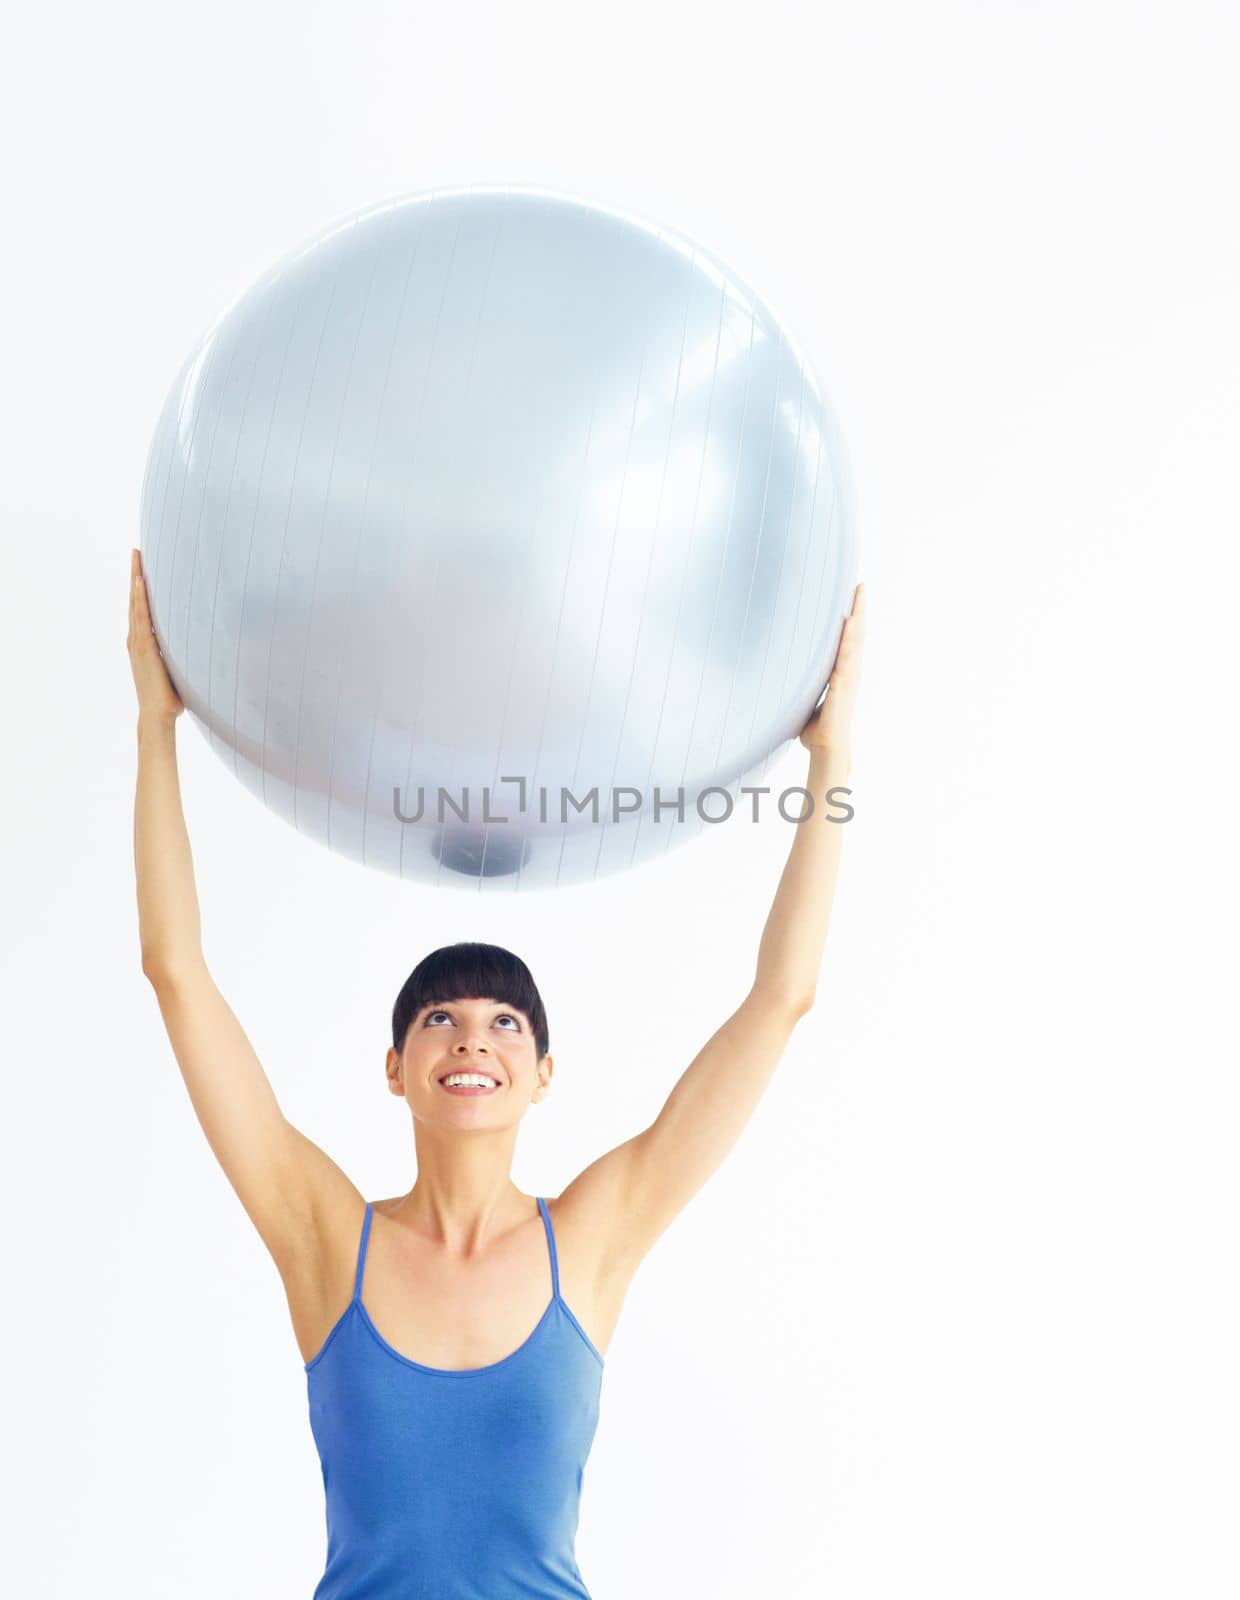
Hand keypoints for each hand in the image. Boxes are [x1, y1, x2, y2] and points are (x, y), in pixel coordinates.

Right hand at [128, 548, 183, 721]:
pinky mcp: (144, 648)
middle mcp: (138, 640)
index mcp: (145, 643)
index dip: (142, 587)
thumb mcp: (178, 669)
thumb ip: (185, 655)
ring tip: (136, 557)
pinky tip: (139, 582)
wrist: (159, 715)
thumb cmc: (170, 697)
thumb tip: (205, 647)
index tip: (143, 567)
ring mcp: (138, 643)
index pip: (143, 608)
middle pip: (136, 600)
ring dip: (136, 580)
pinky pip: (141, 618)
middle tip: (137, 550)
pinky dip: (139, 599)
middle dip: (136, 574)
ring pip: (136, 604)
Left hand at [799, 582, 864, 755]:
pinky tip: (850, 621)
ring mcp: (848, 678)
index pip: (847, 639)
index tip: (850, 596)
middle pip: (856, 634)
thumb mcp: (804, 701)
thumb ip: (798, 688)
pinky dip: (849, 639)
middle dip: (858, 608)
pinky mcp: (843, 685)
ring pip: (854, 640)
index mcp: (841, 673)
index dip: (851, 618)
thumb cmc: (815, 729)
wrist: (826, 749)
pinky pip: (846, 657)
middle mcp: (848, 672)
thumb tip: (778, 681)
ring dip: (857, 616)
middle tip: (860, 584)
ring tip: (858, 594)